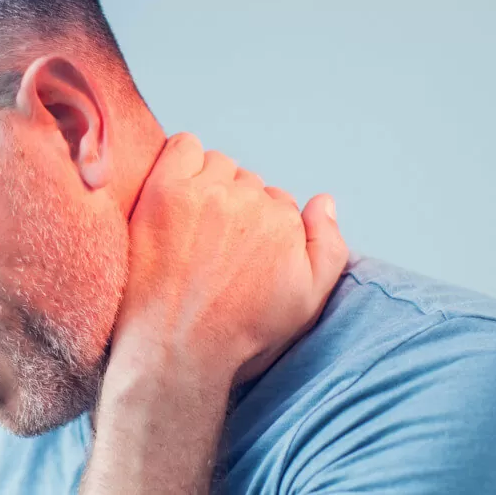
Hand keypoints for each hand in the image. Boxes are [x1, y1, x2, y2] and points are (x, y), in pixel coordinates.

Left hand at [110, 133, 348, 387]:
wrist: (176, 348)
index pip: (277, 202)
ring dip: (209, 182)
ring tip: (192, 224)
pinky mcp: (166, 191)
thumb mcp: (307, 301)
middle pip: (248, 183)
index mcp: (286, 222)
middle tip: (212, 243)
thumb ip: (329, 248)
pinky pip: (182, 146)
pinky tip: (175, 190)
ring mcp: (206, 193)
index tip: (237, 253)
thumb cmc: (241, 332)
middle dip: (236, 206)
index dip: (259, 227)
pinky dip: (182, 159)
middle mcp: (251, 202)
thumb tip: (324, 200)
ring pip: (217, 164)